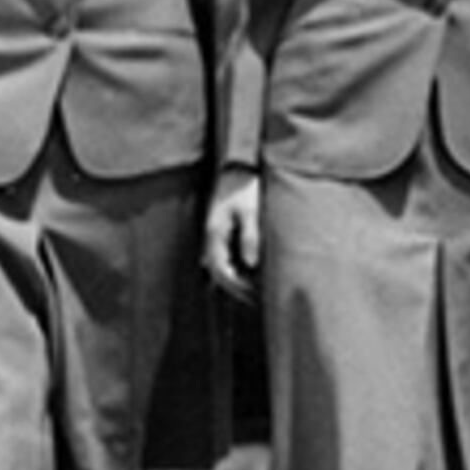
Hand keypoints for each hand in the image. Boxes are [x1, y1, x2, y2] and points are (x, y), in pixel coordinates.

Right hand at [204, 168, 262, 298]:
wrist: (237, 169)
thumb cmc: (245, 188)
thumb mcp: (252, 211)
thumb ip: (251, 236)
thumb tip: (251, 263)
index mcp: (215, 236)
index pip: (221, 272)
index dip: (237, 287)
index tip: (254, 296)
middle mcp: (211, 240)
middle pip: (219, 275)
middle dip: (237, 290)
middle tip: (259, 300)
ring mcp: (214, 238)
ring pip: (221, 268)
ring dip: (236, 281)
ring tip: (257, 292)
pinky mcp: (221, 235)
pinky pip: (225, 259)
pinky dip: (236, 270)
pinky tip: (252, 274)